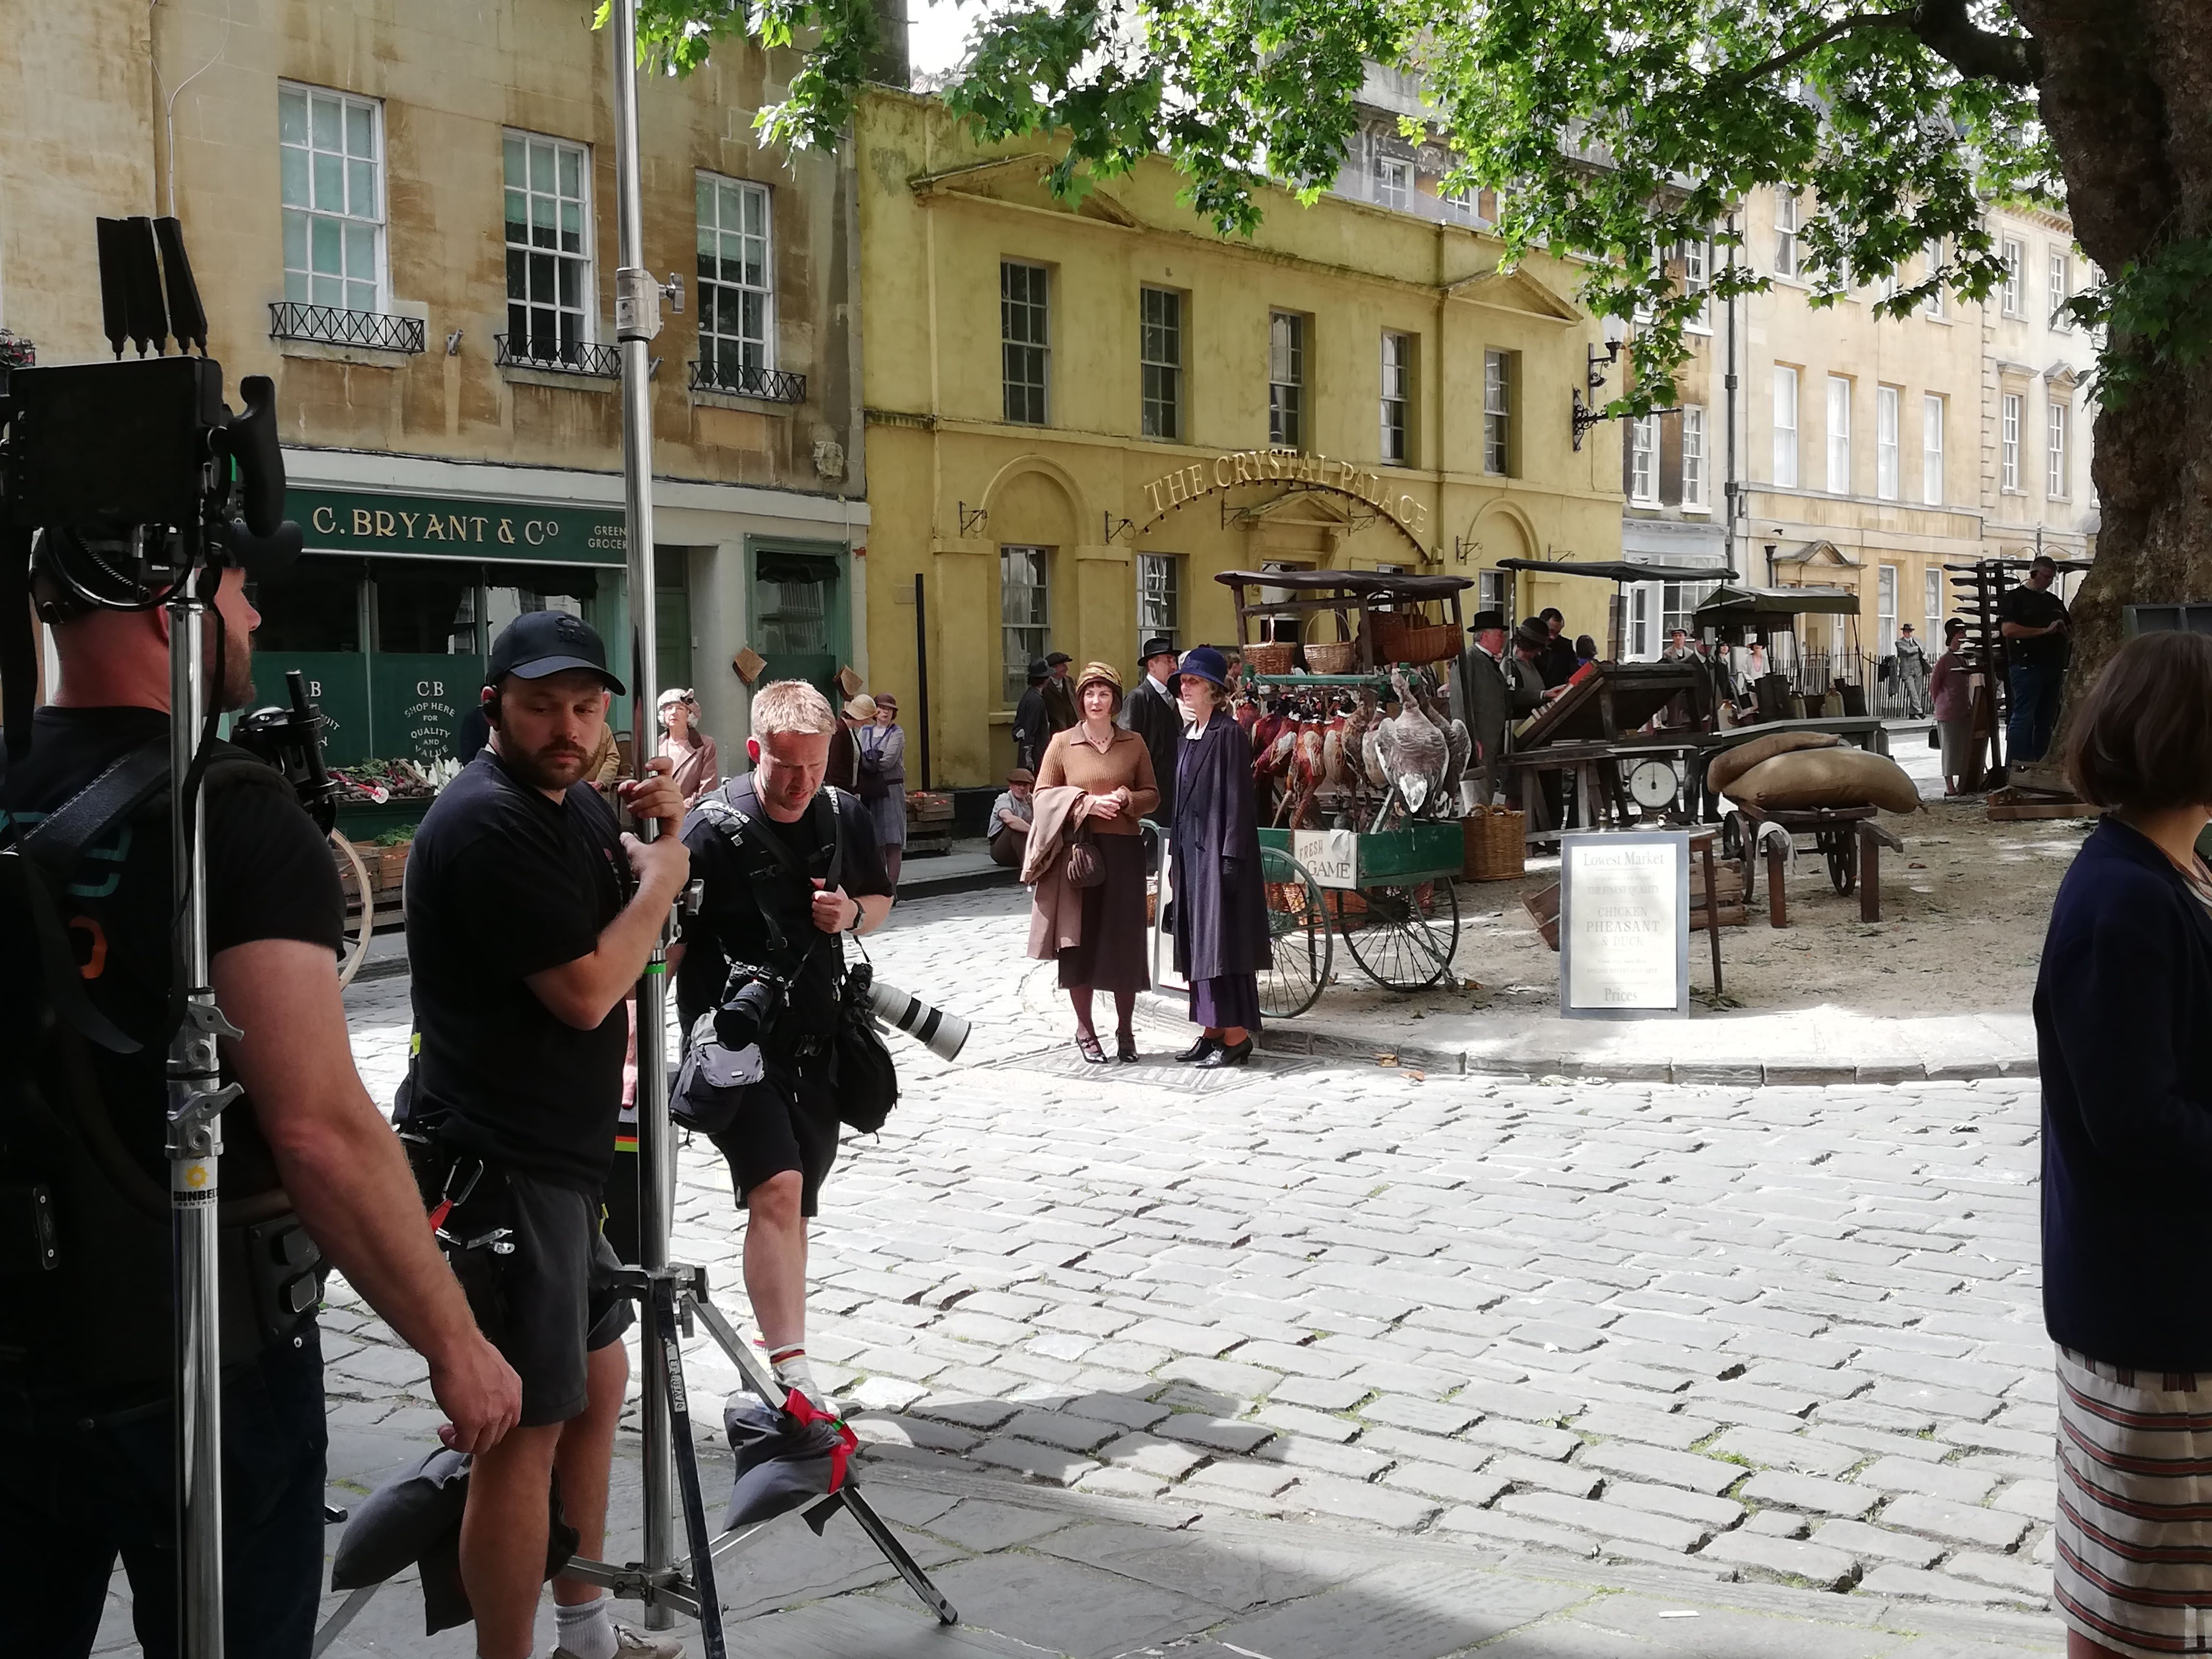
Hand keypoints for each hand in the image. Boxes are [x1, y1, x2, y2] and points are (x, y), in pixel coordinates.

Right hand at [430, 1333, 522, 1454]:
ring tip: (450, 1432)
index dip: (492, 1426)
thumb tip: (485, 1394)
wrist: (456, 1347)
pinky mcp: (472, 1423)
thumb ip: (495, 1386)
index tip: (477, 1423)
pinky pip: (464, 1445)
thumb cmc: (468, 1351)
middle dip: (477, 1436)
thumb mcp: (494, 1368)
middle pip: (496, 1436)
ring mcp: (492, 1416)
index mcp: (514, 1390)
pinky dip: (453, 1442)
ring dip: (464, 1442)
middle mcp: (508, 1405)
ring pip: (482, 1445)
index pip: (510, 1421)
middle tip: (460, 1429)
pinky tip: (444, 1432)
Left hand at [617, 754, 683, 833]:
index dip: (658, 762)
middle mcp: (673, 788)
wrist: (655, 833)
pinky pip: (664, 808)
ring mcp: (677, 800)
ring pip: (660, 795)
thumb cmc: (647, 812)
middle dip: (643, 789)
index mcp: (664, 780)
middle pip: (661, 781)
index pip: (667, 764)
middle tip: (632, 796)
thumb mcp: (633, 798)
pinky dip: (650, 811)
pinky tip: (642, 814)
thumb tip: (627, 785)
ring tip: (633, 808)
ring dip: (643, 802)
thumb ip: (627, 790)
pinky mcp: (678, 812)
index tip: (647, 766)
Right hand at [622, 828, 688, 897]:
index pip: (662, 838)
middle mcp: (683, 854)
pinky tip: (657, 880)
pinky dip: (666, 878)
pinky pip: (674, 877)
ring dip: (663, 867)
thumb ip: (629, 840)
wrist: (657, 889)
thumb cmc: (651, 869)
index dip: (651, 843)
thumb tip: (625, 836)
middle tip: (647, 861)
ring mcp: (684, 868)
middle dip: (658, 856)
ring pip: (672, 865)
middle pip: (668, 852)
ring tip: (651, 872)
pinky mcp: (683, 881)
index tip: (646, 848)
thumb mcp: (634, 850)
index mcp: (673, 842)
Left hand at [810, 878, 859, 933]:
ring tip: (822, 910)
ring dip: (816, 912)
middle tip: (819, 903)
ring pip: (816, 915)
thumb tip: (812, 880)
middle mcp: (837, 910)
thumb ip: (823, 883)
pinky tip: (823, 917)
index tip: (816, 896)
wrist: (852, 915)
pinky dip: (818, 920)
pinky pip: (817, 923)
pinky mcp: (832, 928)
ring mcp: (834, 920)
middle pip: (816, 906)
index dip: (815, 895)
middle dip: (815, 904)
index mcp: (839, 899)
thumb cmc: (843, 902)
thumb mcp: (836, 889)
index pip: (819, 897)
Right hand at [1087, 792, 1123, 820]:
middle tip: (1119, 808)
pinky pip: (1102, 815)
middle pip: (1109, 804)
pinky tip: (1110, 818)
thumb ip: (1103, 798)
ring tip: (1115, 815)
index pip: (1109, 798)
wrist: (1083, 802)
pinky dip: (1106, 817)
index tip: (1119, 800)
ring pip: (1106, 811)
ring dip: (1111, 813)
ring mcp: (1098, 808)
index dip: (1115, 799)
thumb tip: (1110, 797)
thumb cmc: (1090, 799)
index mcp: (1100, 798)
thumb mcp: (1097, 797)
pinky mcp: (1096, 812)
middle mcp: (1100, 803)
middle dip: (1115, 806)